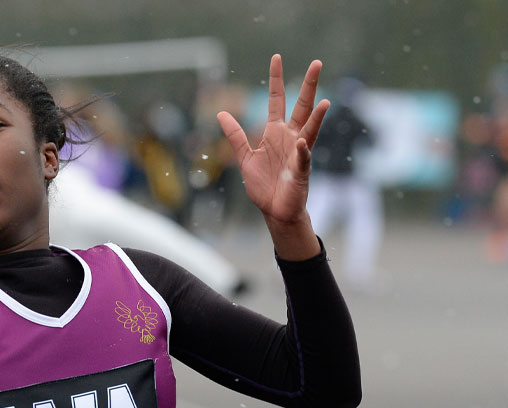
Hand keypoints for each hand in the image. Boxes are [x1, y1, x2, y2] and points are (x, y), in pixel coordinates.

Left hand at [217, 55, 328, 258]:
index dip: (275, 80)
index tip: (276, 57)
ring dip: (317, 117)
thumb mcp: (244, 157)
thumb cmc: (263, 185)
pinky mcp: (301, 171)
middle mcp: (290, 138)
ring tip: (325, 101)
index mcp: (275, 133)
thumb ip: (235, 136)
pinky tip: (302, 142)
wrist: (275, 211)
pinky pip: (303, 159)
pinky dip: (302, 151)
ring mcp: (298, 153)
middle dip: (308, 86)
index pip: (277, 101)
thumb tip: (221, 113)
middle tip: (317, 63)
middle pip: (300, 107)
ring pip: (310, 130)